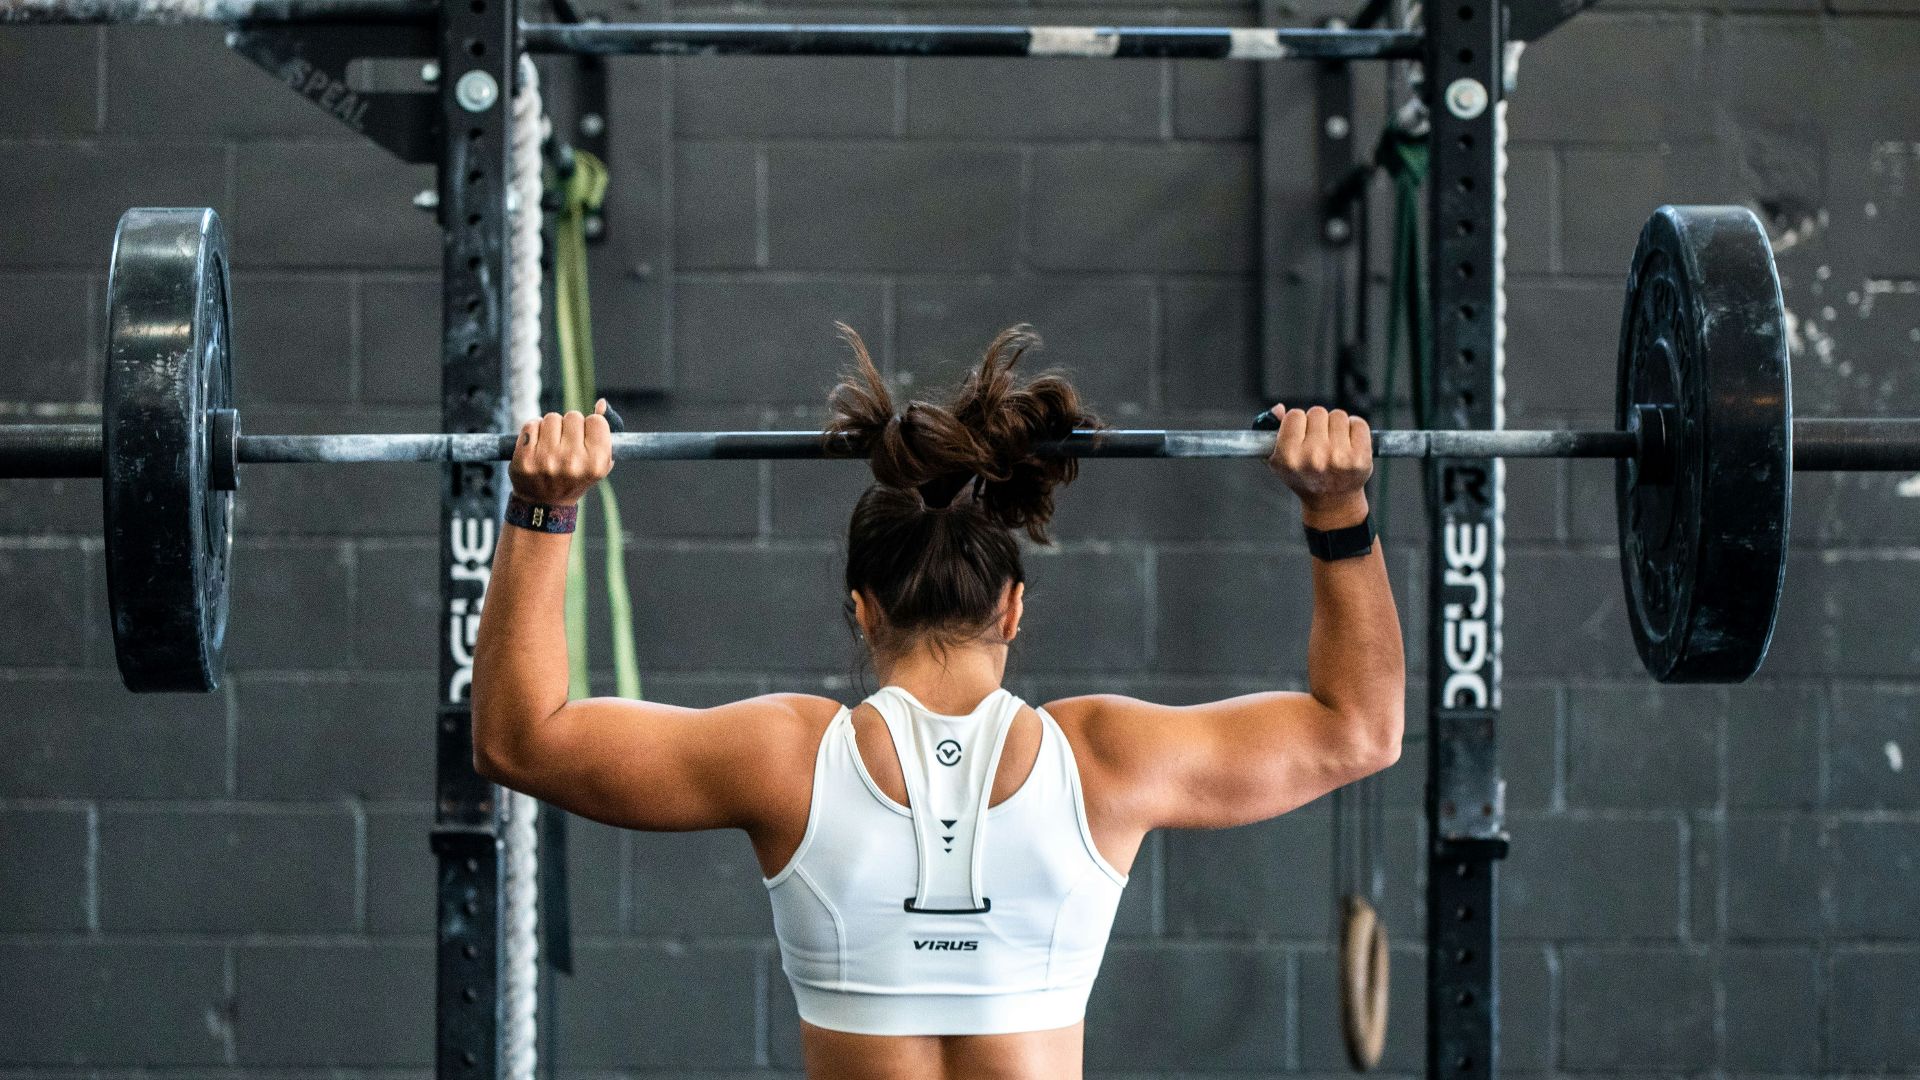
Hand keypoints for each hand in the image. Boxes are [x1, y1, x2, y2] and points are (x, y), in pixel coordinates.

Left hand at [510, 400, 614, 505]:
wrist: (544, 504)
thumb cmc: (575, 477)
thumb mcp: (598, 461)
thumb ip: (603, 431)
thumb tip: (601, 403)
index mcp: (596, 463)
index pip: (596, 421)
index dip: (589, 428)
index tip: (584, 440)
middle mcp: (573, 462)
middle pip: (573, 416)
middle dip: (569, 426)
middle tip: (565, 444)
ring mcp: (547, 460)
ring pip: (551, 418)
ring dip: (550, 427)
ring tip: (550, 445)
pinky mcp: (525, 459)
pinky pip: (531, 424)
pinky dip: (533, 431)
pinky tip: (536, 446)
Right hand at [1265, 404, 1372, 525]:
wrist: (1332, 502)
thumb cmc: (1304, 476)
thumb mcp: (1278, 459)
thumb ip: (1270, 430)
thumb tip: (1279, 408)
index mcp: (1289, 457)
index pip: (1294, 415)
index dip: (1298, 423)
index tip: (1301, 436)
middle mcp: (1313, 457)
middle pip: (1317, 412)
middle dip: (1318, 424)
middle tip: (1319, 442)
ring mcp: (1339, 457)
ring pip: (1338, 415)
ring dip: (1336, 426)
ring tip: (1334, 444)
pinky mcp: (1360, 457)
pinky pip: (1359, 423)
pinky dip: (1355, 429)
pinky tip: (1349, 444)